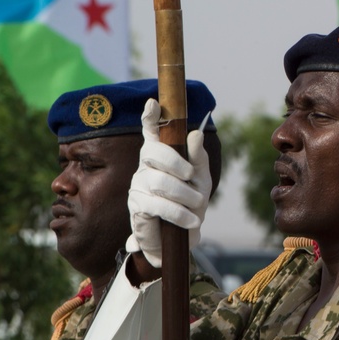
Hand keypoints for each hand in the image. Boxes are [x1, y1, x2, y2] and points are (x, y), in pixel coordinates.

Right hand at [125, 99, 211, 267]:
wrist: (181, 236)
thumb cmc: (191, 201)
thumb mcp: (201, 179)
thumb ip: (197, 157)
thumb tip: (195, 133)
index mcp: (161, 153)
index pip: (152, 130)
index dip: (151, 117)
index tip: (153, 103)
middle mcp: (146, 164)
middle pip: (155, 152)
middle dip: (178, 164)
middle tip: (192, 178)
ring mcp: (138, 184)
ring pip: (161, 182)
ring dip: (186, 195)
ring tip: (198, 205)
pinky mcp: (137, 205)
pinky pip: (158, 204)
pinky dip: (179, 213)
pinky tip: (191, 221)